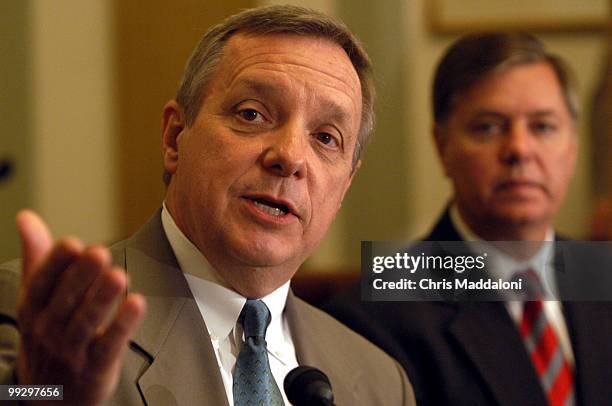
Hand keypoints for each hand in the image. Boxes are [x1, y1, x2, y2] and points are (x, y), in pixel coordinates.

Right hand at [15, 210, 145, 404]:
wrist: (50, 397)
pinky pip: (109, 345)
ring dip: (102, 299)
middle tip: (98, 252)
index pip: (41, 283)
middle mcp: (49, 328)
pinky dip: (122, 325)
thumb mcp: (37, 298)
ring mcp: (72, 350)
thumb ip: (38, 257)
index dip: (55, 263)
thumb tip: (26, 217)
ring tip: (118, 276)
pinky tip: (137, 304)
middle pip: (65, 300)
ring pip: (86, 322)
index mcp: (34, 308)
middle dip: (81, 276)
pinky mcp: (95, 367)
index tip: (71, 243)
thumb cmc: (48, 335)